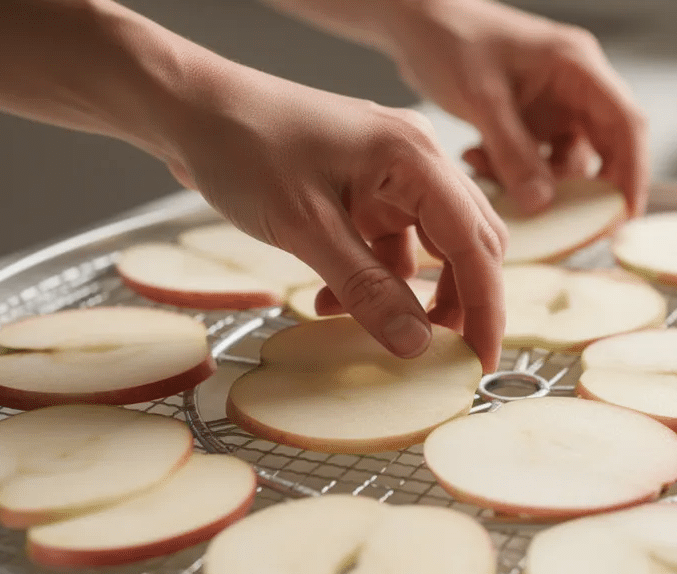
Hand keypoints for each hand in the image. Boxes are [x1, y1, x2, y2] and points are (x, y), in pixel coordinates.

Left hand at [164, 64, 506, 371]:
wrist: (190, 108)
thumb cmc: (243, 146)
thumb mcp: (305, 227)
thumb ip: (367, 288)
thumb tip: (417, 344)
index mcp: (415, 158)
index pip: (474, 243)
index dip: (486, 309)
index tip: (480, 363)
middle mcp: (416, 160)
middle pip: (467, 244)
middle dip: (456, 303)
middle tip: (439, 356)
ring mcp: (391, 172)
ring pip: (430, 247)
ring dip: (408, 295)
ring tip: (376, 331)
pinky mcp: (365, 186)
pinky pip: (391, 244)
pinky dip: (375, 278)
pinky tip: (334, 300)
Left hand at [379, 0, 648, 215]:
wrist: (416, 23)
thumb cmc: (450, 38)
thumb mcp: (482, 98)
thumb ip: (513, 151)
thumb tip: (542, 203)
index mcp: (577, 67)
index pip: (626, 123)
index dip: (634, 171)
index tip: (626, 213)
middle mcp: (574, 87)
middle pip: (607, 147)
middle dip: (586, 188)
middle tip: (564, 221)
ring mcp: (553, 105)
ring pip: (567, 161)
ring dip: (536, 181)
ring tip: (486, 169)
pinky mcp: (530, 120)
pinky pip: (537, 160)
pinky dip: (513, 172)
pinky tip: (476, 159)